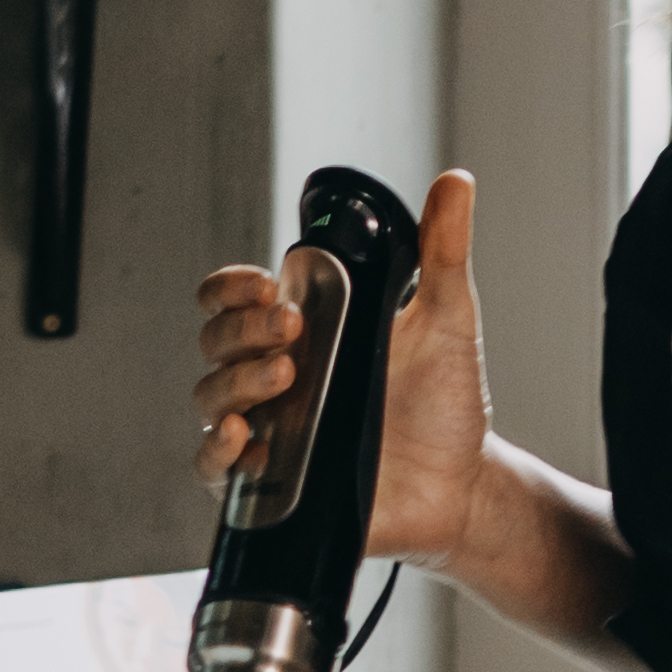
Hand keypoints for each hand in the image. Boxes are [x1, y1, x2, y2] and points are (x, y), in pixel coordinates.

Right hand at [190, 160, 499, 565]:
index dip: (232, 288)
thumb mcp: (446, 321)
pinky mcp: (272, 488)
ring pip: (208, 399)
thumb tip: (455, 182)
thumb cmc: (446, 405)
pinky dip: (217, 454)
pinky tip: (244, 440)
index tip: (265, 285)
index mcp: (305, 334)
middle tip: (293, 329)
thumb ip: (442, 253)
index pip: (234, 300)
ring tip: (286, 377)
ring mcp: (270, 433)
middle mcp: (276, 380)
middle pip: (216, 342)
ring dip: (235, 382)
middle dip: (242, 328)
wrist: (462, 486)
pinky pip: (213, 471)